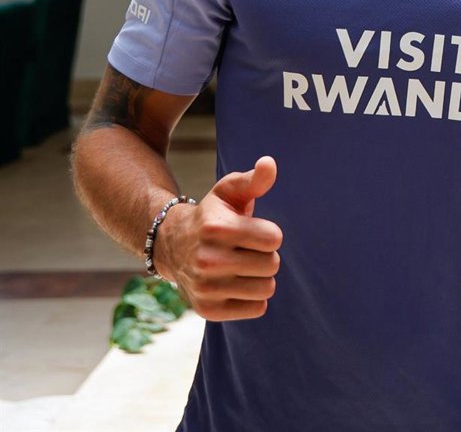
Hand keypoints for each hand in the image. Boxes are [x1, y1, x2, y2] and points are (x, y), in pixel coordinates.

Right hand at [155, 156, 283, 320]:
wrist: (172, 245)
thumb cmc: (211, 215)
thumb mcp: (228, 191)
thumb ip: (254, 179)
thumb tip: (269, 164)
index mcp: (217, 229)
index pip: (274, 239)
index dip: (269, 234)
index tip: (254, 232)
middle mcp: (208, 260)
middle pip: (272, 264)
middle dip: (266, 256)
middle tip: (247, 250)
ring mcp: (206, 288)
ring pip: (267, 288)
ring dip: (261, 277)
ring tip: (243, 267)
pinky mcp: (208, 310)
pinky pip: (257, 309)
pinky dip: (253, 298)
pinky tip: (237, 284)